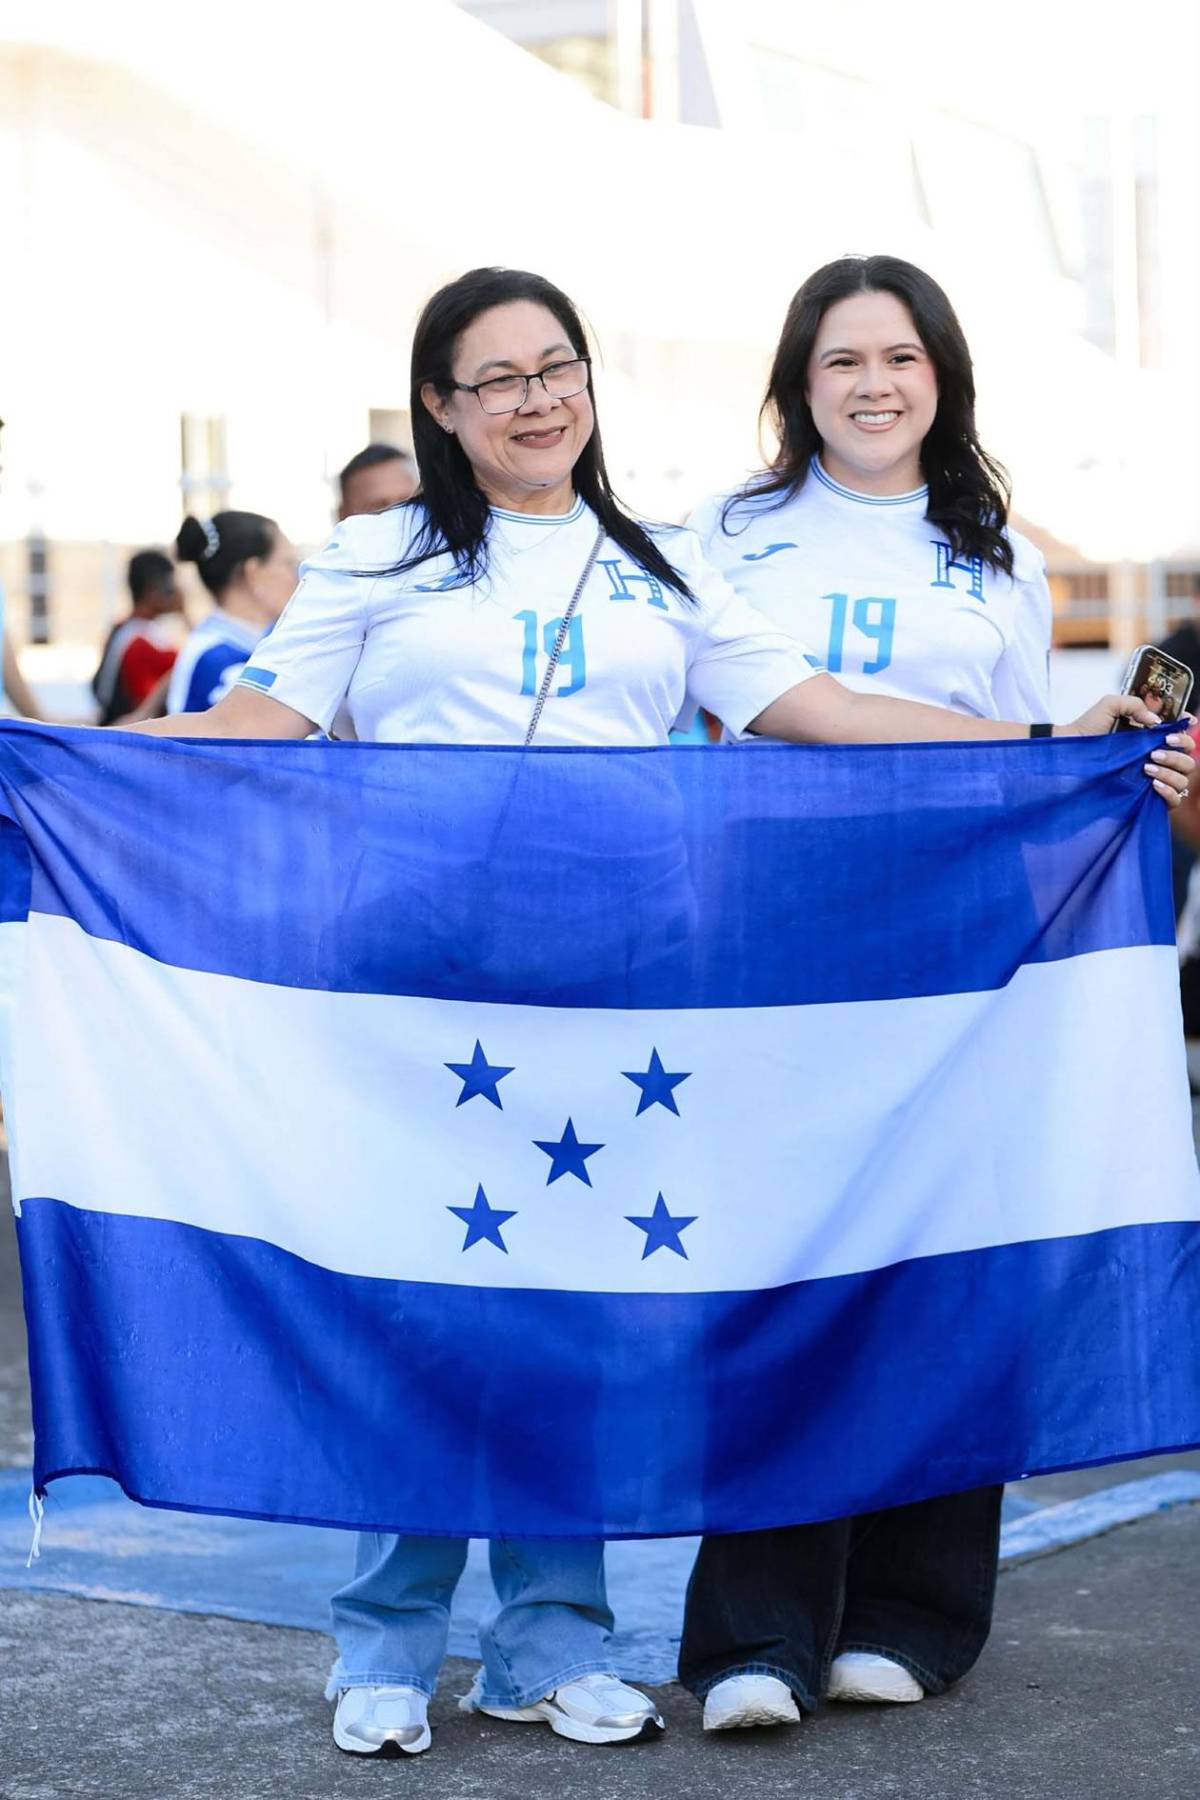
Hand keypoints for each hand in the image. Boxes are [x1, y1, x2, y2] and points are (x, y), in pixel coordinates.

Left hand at [1062, 697, 1192, 807]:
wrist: (1067, 756)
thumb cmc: (1086, 731)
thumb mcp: (1109, 706)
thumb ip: (1134, 704)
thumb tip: (1156, 722)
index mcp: (1152, 740)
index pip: (1182, 737)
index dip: (1188, 732)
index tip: (1176, 730)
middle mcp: (1157, 760)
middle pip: (1188, 760)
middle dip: (1177, 753)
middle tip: (1154, 752)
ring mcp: (1153, 781)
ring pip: (1183, 779)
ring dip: (1171, 771)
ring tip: (1146, 767)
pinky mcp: (1146, 800)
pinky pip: (1174, 800)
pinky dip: (1169, 791)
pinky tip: (1152, 783)